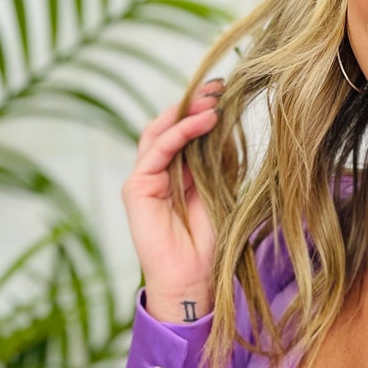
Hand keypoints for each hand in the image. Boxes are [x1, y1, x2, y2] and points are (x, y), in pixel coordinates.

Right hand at [122, 79, 223, 319]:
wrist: (194, 279)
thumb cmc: (210, 243)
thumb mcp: (222, 193)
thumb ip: (221, 164)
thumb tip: (231, 129)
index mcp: (179, 174)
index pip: (186, 133)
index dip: (203, 112)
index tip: (228, 93)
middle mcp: (159, 173)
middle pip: (170, 127)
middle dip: (194, 104)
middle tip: (220, 88)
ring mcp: (144, 179)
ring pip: (160, 133)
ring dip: (187, 112)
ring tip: (214, 100)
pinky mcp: (136, 187)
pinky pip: (157, 151)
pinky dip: (180, 133)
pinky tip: (203, 122)